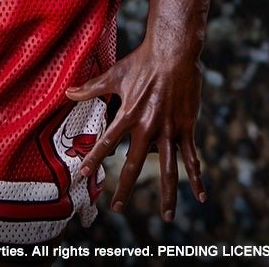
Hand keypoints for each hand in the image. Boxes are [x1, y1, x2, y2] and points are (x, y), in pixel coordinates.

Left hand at [66, 35, 204, 221]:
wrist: (174, 52)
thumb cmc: (142, 61)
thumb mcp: (115, 74)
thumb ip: (91, 87)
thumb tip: (68, 92)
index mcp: (128, 114)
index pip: (107, 141)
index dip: (95, 158)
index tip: (84, 175)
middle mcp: (148, 126)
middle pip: (134, 164)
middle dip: (124, 187)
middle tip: (117, 208)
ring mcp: (169, 129)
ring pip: (169, 169)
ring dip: (168, 195)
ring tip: (168, 217)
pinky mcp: (187, 127)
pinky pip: (192, 157)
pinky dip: (197, 177)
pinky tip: (201, 196)